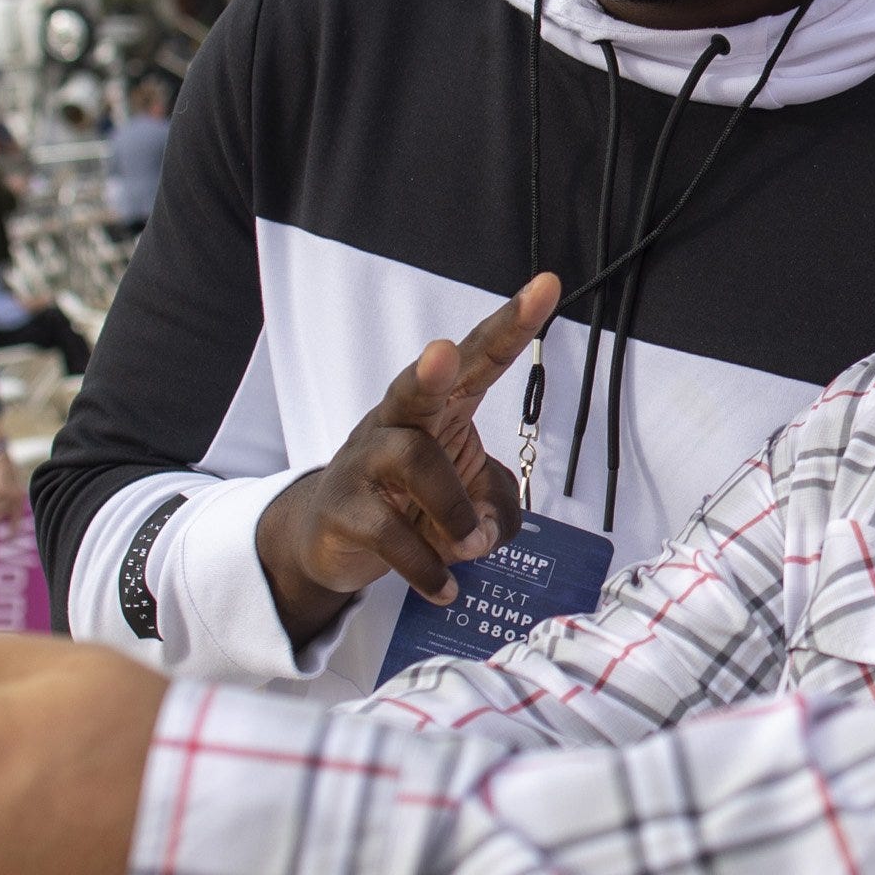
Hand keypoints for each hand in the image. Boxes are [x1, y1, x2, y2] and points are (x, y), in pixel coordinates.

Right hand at [253, 275, 557, 646]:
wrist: (328, 539)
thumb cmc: (412, 504)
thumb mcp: (471, 502)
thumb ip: (498, 509)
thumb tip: (483, 534)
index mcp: (440, 407)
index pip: (479, 359)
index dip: (512, 324)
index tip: (547, 286)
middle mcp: (398, 422)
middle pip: (416, 387)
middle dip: (432, 370)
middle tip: (442, 354)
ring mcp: (364, 462)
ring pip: (410, 462)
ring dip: (452, 510)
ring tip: (468, 546)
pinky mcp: (343, 510)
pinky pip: (389, 533)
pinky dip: (426, 568)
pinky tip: (444, 588)